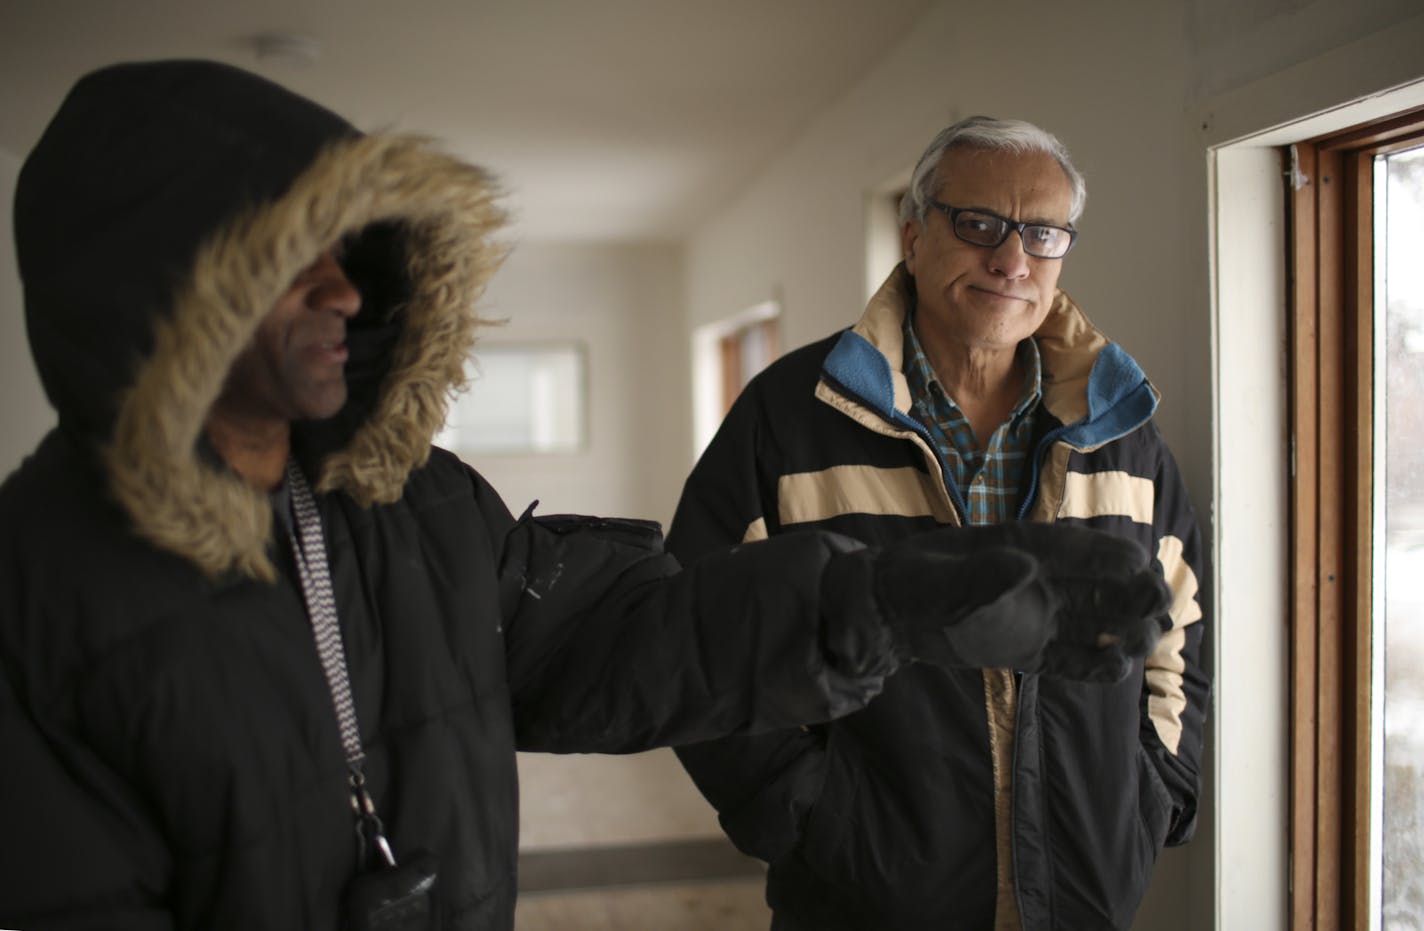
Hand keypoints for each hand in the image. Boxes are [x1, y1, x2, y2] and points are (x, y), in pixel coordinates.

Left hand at [824, 522, 1170, 681]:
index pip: (1074, 550)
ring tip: (1143, 642)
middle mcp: (1034, 579)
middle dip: (1131, 593)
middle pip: (1096, 585)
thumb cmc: (908, 583)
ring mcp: (1031, 614)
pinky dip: (1091, 663)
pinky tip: (1117, 669)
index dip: (1108, 558)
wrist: (882, 613)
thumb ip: (979, 575)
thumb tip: (1026, 569)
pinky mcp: (1024, 646)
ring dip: (1121, 628)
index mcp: (1018, 547)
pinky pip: (1067, 657)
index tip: (1143, 567)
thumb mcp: (938, 578)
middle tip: (1160, 607)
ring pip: (1091, 620)